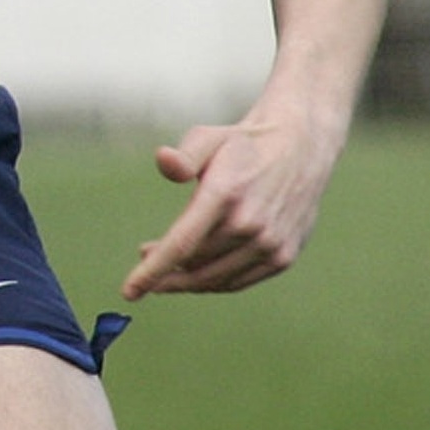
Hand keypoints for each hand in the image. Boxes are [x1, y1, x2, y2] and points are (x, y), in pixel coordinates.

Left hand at [122, 111, 339, 297]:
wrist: (300, 149)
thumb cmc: (241, 145)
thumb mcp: (208, 138)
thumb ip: (183, 155)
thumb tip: (163, 160)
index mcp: (225, 195)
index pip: (182, 244)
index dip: (152, 271)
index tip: (129, 292)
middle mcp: (250, 224)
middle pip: (194, 264)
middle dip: (163, 270)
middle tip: (144, 256)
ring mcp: (270, 244)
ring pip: (215, 278)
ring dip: (185, 279)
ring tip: (166, 267)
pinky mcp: (283, 256)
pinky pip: (239, 281)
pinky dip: (213, 282)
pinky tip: (196, 272)